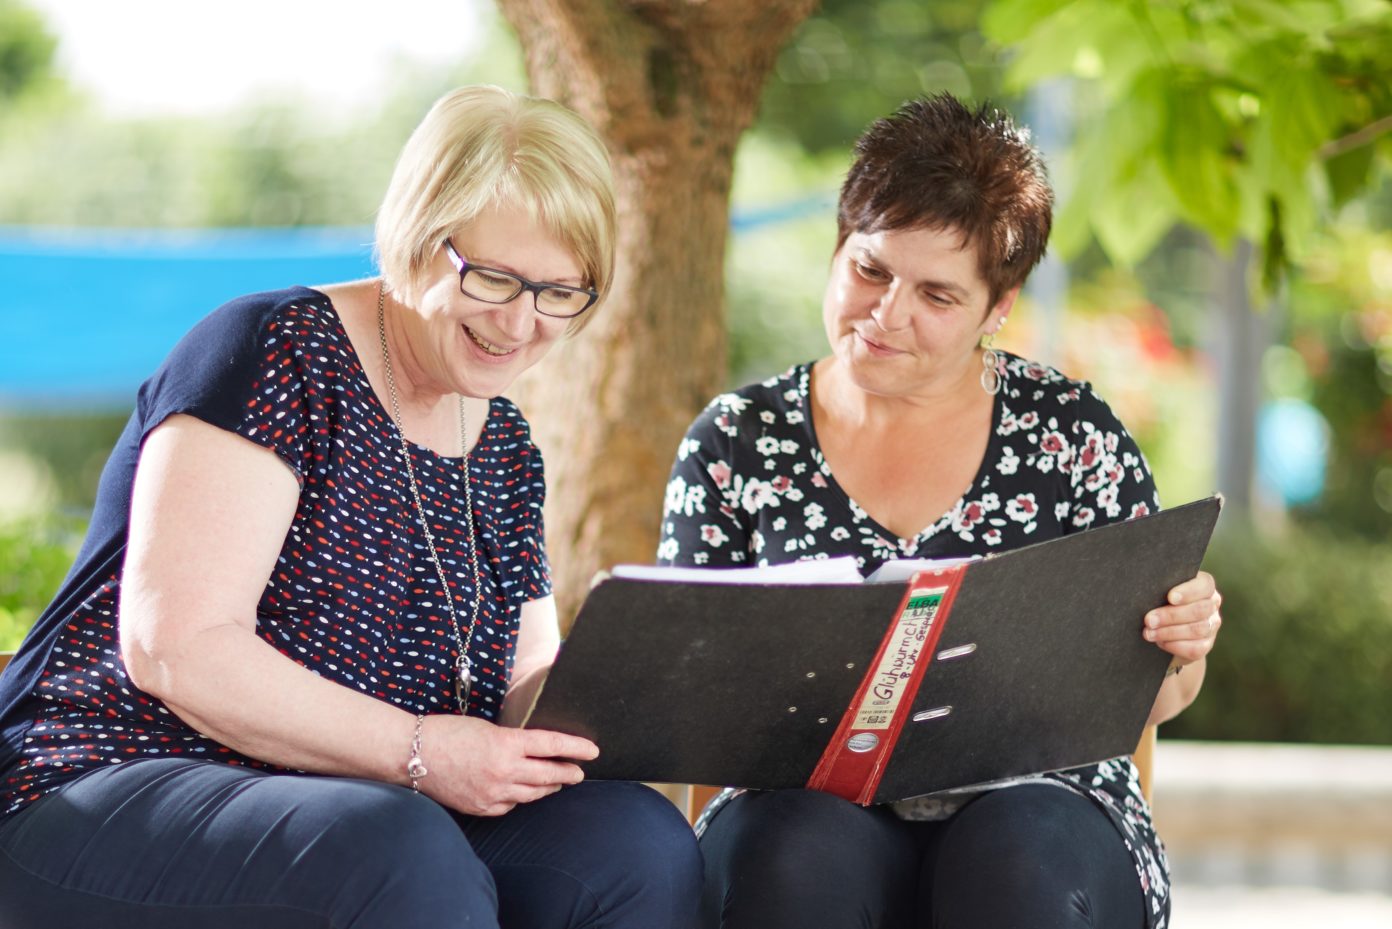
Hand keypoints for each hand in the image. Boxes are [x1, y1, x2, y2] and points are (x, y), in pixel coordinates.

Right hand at [417, 715, 598, 815]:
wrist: (412, 754)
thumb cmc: (447, 732)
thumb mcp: (487, 728)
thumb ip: (512, 741)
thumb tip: (535, 750)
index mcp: (506, 744)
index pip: (552, 745)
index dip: (576, 748)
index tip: (593, 751)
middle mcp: (503, 771)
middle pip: (548, 774)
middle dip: (568, 773)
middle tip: (579, 772)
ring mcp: (492, 793)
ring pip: (532, 794)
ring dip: (548, 787)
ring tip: (557, 782)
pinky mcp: (481, 808)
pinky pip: (510, 806)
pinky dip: (519, 798)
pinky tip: (523, 793)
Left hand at [1143, 570, 1221, 668]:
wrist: (1164, 629)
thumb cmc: (1159, 602)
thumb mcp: (1161, 592)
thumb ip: (1161, 589)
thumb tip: (1147, 593)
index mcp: (1204, 587)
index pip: (1205, 585)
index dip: (1189, 592)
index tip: (1170, 597)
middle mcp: (1212, 605)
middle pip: (1199, 610)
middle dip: (1171, 616)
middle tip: (1149, 620)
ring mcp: (1212, 625)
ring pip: (1197, 630)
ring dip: (1169, 632)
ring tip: (1149, 633)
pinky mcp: (1206, 644)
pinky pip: (1195, 648)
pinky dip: (1175, 646)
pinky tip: (1160, 642)